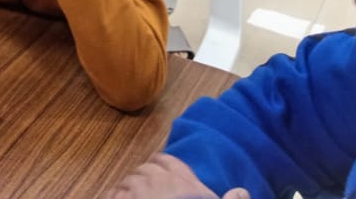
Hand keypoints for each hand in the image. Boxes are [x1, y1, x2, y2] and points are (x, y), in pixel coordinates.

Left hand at [102, 154, 248, 198]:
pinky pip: (113, 193)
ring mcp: (138, 191)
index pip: (168, 162)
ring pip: (127, 181)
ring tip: (130, 196)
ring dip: (128, 188)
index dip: (162, 165)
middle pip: (145, 170)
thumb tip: (242, 192)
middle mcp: (158, 180)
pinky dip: (113, 196)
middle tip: (144, 188)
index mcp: (183, 181)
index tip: (159, 168)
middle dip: (143, 178)